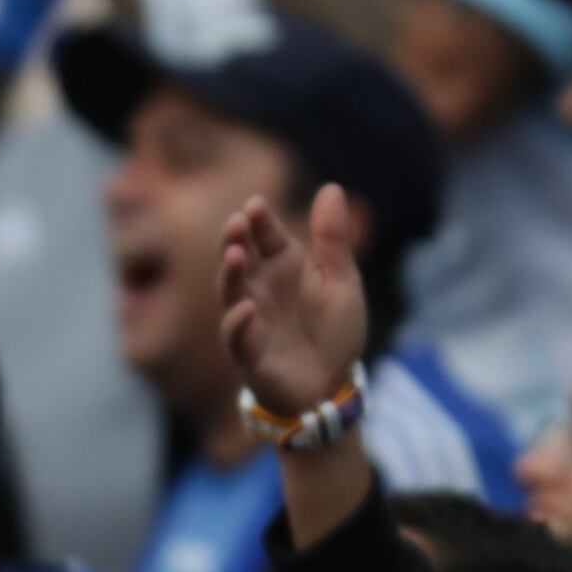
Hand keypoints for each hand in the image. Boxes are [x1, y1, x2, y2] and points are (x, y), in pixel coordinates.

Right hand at [217, 187, 367, 419]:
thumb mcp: (342, 280)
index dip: (259, 221)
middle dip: (234, 240)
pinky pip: (237, 336)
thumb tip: (330, 186)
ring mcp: (251, 319)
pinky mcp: (249, 352)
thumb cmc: (334, 332)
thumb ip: (333, 239)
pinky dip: (238, 322)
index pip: (266, 236)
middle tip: (236, 222)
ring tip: (234, 254)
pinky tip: (246, 307)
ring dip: (229, 273)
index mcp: (284, 266)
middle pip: (240, 258)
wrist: (332, 385)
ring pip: (231, 292)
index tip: (255, 205)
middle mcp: (260, 288)